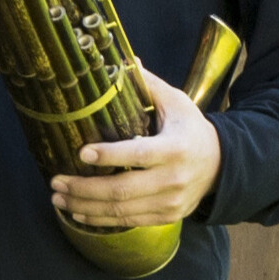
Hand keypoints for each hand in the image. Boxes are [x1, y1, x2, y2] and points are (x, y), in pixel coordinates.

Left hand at [60, 66, 222, 230]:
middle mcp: (174, 178)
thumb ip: (149, 84)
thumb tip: (125, 58)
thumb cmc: (190, 130)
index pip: (138, 154)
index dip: (109, 156)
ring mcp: (171, 201)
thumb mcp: (177, 103)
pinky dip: (101, 219)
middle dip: (84, 188)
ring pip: (122, 210)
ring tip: (57, 197)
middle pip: (123, 189)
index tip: (81, 152)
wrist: (223, 164)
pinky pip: (130, 221)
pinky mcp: (168, 216)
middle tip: (55, 180)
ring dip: (84, 206)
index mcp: (175, 149)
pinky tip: (78, 213)